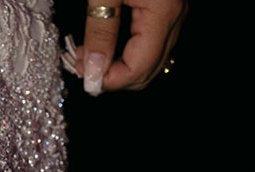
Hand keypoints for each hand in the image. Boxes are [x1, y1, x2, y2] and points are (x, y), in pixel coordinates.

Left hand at [69, 0, 187, 95]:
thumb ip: (100, 30)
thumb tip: (93, 71)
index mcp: (163, 11)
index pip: (140, 67)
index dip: (111, 80)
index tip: (83, 76)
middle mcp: (174, 16)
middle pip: (147, 70)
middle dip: (113, 77)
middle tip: (80, 67)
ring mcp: (173, 13)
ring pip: (148, 61)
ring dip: (117, 67)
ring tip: (85, 56)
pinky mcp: (165, 9)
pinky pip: (148, 45)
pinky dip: (125, 53)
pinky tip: (102, 46)